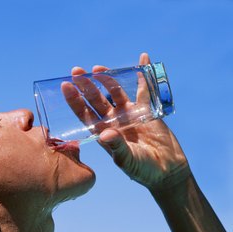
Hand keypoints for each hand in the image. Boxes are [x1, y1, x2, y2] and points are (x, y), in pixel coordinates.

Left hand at [62, 53, 189, 188]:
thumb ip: (117, 148)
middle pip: (96, 99)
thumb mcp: (128, 161)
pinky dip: (144, 74)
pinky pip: (144, 89)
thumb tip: (106, 134)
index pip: (84, 114)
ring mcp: (128, 114)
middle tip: (76, 71)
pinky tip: (142, 59)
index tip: (66, 85)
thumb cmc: (143, 170)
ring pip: (115, 92)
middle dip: (86, 85)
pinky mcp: (145, 110)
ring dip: (106, 78)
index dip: (74, 100)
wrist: (166, 171)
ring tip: (97, 68)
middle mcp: (112, 120)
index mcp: (103, 132)